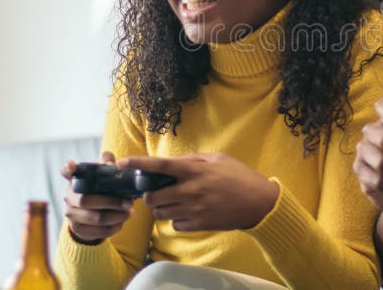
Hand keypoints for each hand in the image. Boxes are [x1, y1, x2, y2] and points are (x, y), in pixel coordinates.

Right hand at [61, 151, 133, 243]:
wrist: (91, 213)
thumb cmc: (100, 187)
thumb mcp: (103, 173)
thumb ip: (108, 163)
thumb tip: (111, 163)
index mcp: (74, 179)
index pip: (66, 171)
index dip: (68, 168)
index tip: (72, 165)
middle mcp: (69, 196)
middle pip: (86, 200)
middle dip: (111, 202)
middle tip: (129, 202)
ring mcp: (71, 214)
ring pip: (95, 218)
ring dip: (116, 216)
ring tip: (130, 212)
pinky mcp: (78, 229)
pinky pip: (97, 231)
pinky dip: (113, 227)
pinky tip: (121, 222)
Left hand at [118, 153, 279, 231]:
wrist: (259, 202)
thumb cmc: (240, 176)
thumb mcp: (218, 159)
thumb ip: (194, 159)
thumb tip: (175, 162)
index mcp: (194, 170)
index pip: (159, 166)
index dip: (138, 163)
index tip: (123, 162)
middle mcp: (190, 190)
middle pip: (152, 197)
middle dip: (148, 195)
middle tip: (155, 192)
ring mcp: (194, 209)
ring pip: (161, 214)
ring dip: (161, 208)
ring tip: (173, 202)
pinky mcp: (199, 224)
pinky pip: (175, 224)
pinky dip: (176, 219)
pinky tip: (187, 212)